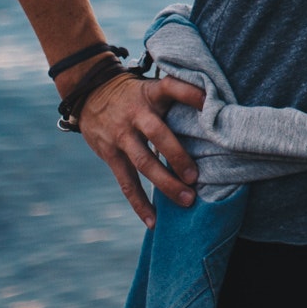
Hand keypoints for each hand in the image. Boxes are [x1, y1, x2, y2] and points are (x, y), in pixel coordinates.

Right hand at [77, 72, 208, 227]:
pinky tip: (153, 221)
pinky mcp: (110, 155)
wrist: (91, 94)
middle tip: (196, 177)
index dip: (190, 93)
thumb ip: (178, 94)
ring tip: (187, 200)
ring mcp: (121, 136)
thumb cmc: (136, 95)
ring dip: (165, 184)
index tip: (209, 102)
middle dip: (177, 156)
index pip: (171, 87)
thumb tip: (215, 107)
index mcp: (152, 94)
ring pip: (144, 163)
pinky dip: (140, 203)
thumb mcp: (153, 86)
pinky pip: (126, 183)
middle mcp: (136, 115)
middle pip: (158, 135)